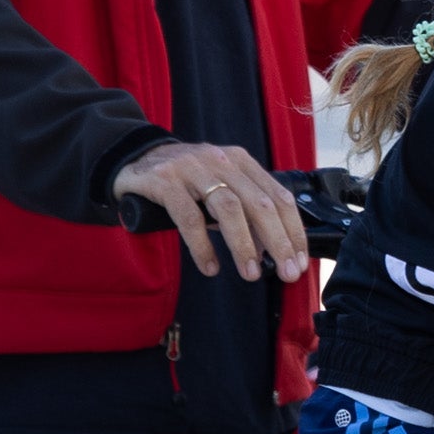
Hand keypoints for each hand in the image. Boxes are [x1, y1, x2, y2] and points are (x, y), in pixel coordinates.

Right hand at [115, 140, 309, 282]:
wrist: (133, 159)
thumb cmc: (184, 180)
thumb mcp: (219, 186)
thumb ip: (243, 210)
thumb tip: (270, 250)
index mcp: (240, 162)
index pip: (278, 196)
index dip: (293, 230)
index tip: (300, 261)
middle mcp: (221, 161)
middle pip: (259, 204)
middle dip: (278, 242)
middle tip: (287, 273)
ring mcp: (192, 169)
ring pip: (228, 209)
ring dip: (243, 246)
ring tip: (251, 274)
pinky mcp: (165, 181)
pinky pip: (189, 217)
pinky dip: (202, 246)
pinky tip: (210, 266)